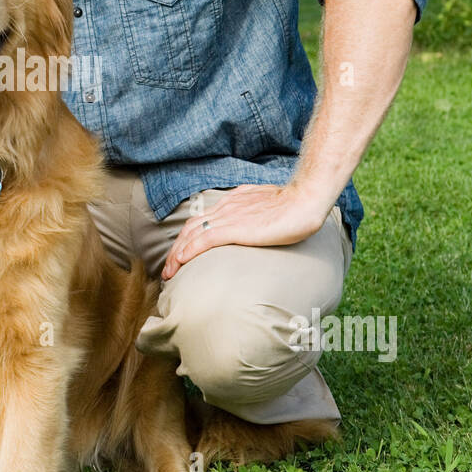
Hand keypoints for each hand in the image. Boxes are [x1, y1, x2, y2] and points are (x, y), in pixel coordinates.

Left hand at [160, 184, 329, 280]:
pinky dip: (190, 250)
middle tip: (168, 270)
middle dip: (175, 250)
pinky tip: (182, 261)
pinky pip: (206, 239)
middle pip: (190, 228)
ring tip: (170, 272)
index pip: (200, 221)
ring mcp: (229, 217)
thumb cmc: (292, 205)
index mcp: (232, 202)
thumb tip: (251, 225)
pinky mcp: (236, 228)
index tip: (180, 256)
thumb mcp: (265, 207)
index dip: (186, 239)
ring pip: (192, 234)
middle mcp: (226, 208)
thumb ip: (253, 214)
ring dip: (177, 254)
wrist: (304, 199)